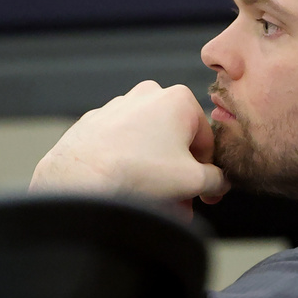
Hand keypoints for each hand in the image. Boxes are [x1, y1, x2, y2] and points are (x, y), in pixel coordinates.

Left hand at [30, 81, 229, 206]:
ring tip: (153, 202)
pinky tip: (127, 190)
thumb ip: (217, 179)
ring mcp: (117, 107)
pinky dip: (130, 165)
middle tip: (180, 202)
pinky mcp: (94, 123)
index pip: (206, 140)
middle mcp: (148, 95)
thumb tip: (219, 182)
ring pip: (149, 145)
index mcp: (178, 99)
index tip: (205, 193)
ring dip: (156, 173)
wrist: (79, 178)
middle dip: (180, 176)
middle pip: (176, 143)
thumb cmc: (136, 172)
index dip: (209, 172)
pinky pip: (122, 146)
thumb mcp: (194, 181)